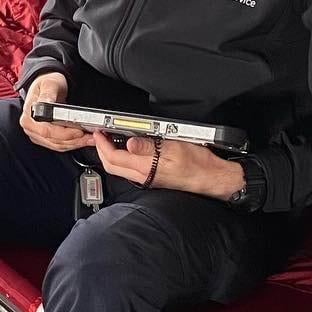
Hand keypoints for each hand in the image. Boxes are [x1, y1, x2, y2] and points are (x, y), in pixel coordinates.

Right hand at [20, 72, 91, 151]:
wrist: (48, 85)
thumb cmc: (47, 83)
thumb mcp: (48, 84)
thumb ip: (47, 95)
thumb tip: (46, 104)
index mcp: (29, 116)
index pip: (46, 130)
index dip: (64, 133)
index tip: (79, 131)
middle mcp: (31, 127)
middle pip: (53, 140)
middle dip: (74, 140)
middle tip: (90, 136)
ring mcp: (37, 134)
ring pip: (58, 145)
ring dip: (76, 143)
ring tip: (90, 138)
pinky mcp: (45, 138)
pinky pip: (60, 145)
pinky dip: (73, 143)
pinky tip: (83, 139)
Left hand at [92, 131, 245, 197]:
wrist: (212, 178)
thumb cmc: (199, 164)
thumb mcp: (174, 148)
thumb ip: (150, 146)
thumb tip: (130, 143)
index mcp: (146, 168)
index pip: (114, 158)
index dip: (102, 144)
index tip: (99, 133)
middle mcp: (144, 176)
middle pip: (112, 166)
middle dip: (101, 150)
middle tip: (99, 135)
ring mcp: (148, 178)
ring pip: (120, 169)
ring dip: (111, 154)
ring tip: (109, 140)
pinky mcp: (154, 177)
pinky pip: (130, 169)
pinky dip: (123, 158)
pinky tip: (127, 149)